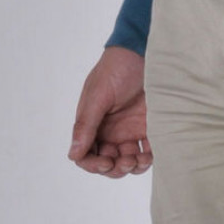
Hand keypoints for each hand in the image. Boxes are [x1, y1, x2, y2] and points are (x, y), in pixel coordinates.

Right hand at [68, 46, 151, 177]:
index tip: (106, 162)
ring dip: (133, 167)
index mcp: (92, 125)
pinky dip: (149, 158)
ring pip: (128, 161)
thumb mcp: (98, 97)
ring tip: (140, 159)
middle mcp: (109, 132)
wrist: (143, 56)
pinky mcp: (149, 129)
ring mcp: (129, 132)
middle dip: (116, 168)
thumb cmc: (116, 71)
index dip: (94, 165)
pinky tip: (150, 154)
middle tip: (126, 161)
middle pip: (108, 163)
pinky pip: (148, 152)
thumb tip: (73, 154)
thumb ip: (86, 125)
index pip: (86, 155)